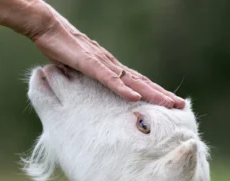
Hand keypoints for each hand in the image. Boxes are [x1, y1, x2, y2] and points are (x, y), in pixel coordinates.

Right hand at [30, 2, 184, 108]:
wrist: (48, 27)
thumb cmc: (62, 47)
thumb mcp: (77, 69)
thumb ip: (87, 78)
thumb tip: (88, 91)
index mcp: (111, 68)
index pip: (137, 82)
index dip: (153, 92)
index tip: (168, 103)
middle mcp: (112, 65)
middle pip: (141, 82)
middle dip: (162, 95)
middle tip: (181, 106)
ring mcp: (103, 63)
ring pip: (131, 81)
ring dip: (150, 93)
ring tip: (169, 104)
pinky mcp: (90, 63)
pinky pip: (108, 78)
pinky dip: (122, 89)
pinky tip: (134, 98)